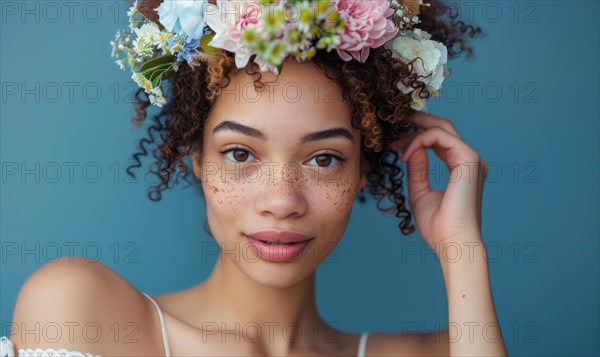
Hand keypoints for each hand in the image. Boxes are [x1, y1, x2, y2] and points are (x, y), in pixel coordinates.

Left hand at [396, 112, 488, 249]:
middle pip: (444, 128)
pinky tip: (405, 154)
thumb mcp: (420, 192)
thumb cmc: (438, 226)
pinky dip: (419, 140)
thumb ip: (418, 170)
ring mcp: (471, 159)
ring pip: (442, 128)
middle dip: (418, 122)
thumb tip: (411, 150)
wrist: (452, 242)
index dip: (416, 137)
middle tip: (395, 124)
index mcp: (462, 169)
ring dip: (415, 131)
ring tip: (395, 141)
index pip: (440, 141)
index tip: (394, 145)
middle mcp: (469, 161)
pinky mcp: (468, 159)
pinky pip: (439, 136)